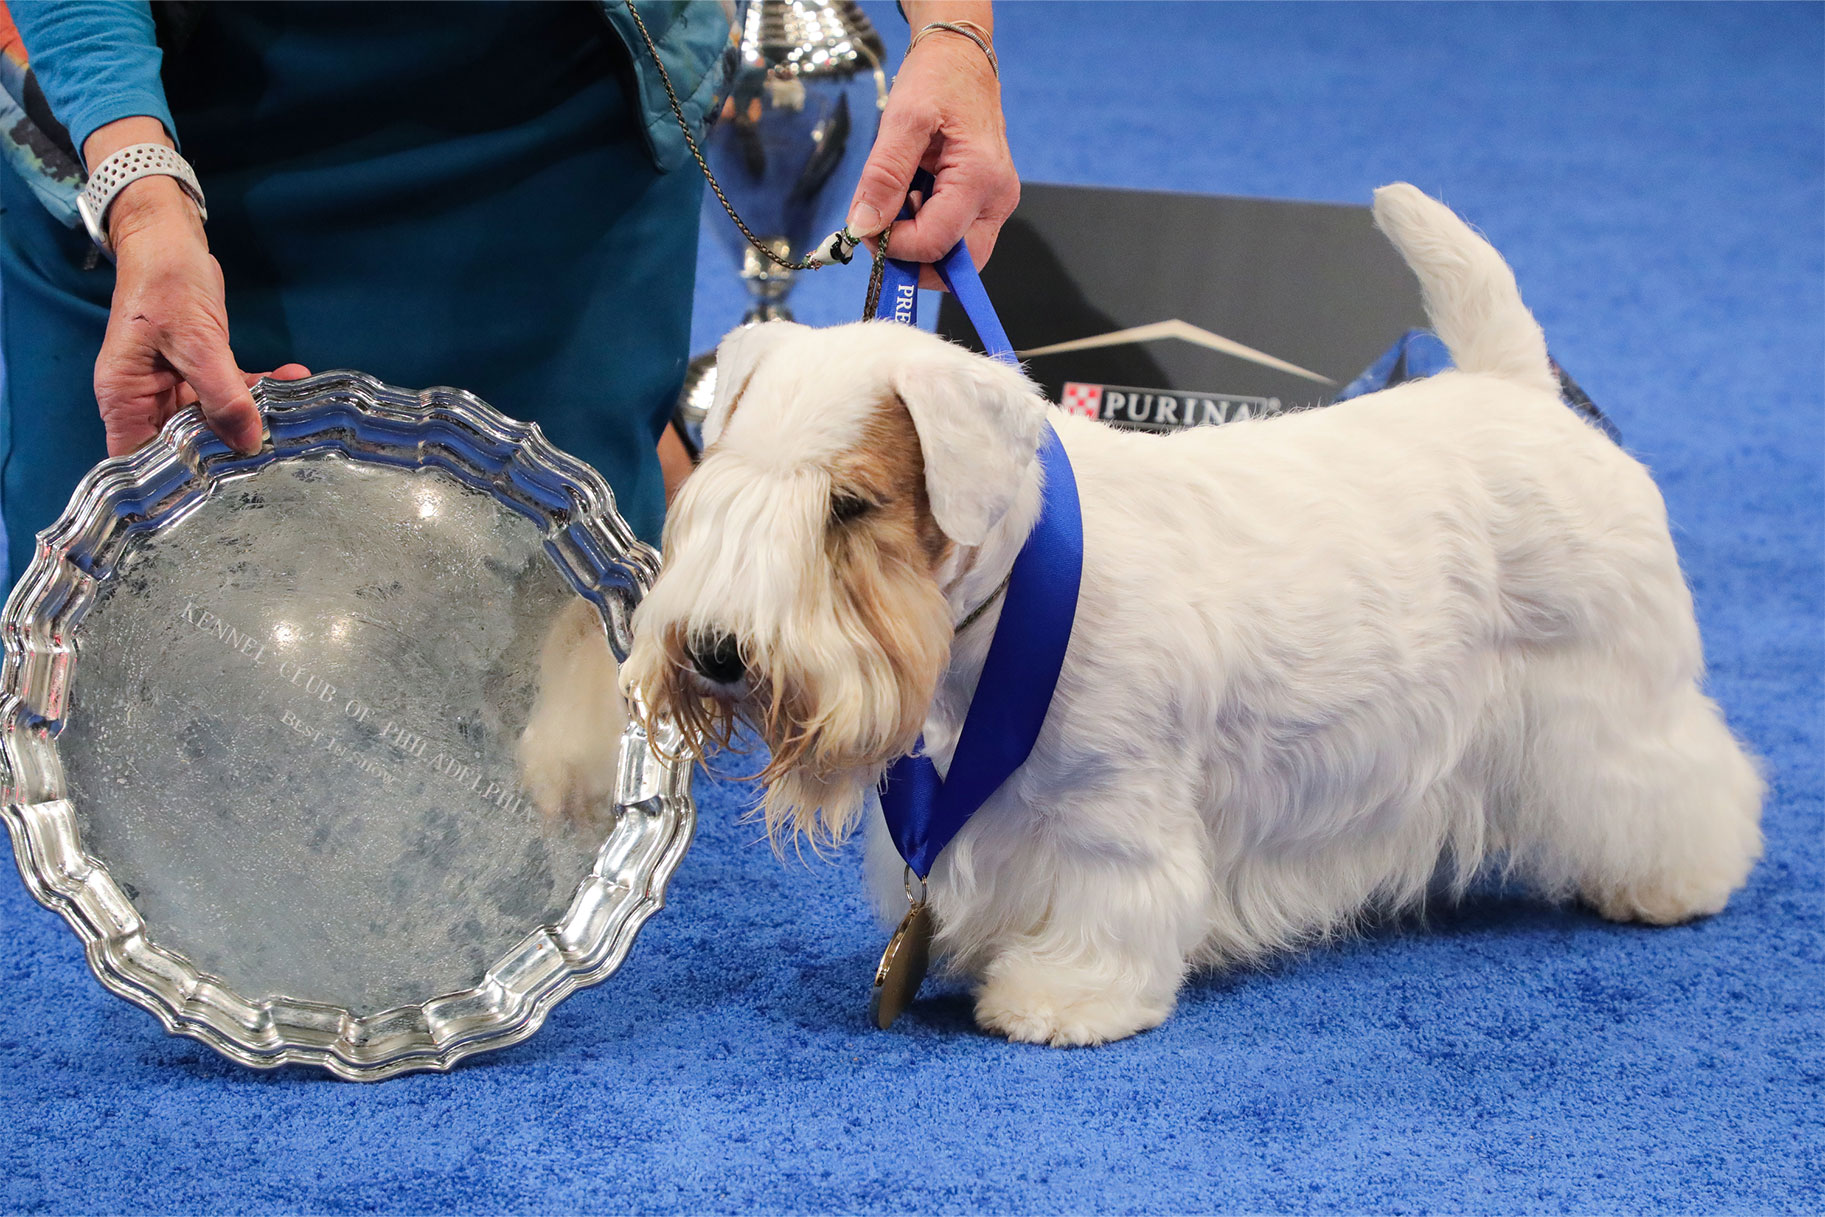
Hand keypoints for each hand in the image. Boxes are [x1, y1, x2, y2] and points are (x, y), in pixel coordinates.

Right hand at [85, 118, 308, 456]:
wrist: (169, 239)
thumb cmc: (165, 284)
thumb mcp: (194, 340)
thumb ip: (221, 393)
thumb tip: (247, 442)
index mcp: (126, 398)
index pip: (141, 460)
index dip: (174, 484)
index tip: (220, 497)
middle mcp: (145, 399)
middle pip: (183, 446)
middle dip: (227, 455)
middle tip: (275, 463)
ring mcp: (173, 387)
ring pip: (215, 421)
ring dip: (254, 419)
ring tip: (295, 421)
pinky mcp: (200, 371)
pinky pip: (231, 393)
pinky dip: (260, 390)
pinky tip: (295, 380)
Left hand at [846, 6, 1017, 288]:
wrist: (961, 59)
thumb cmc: (936, 80)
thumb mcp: (902, 119)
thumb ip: (883, 176)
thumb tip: (864, 227)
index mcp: (980, 178)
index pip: (934, 243)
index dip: (894, 246)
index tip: (865, 226)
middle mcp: (997, 200)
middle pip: (955, 266)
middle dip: (911, 260)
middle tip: (880, 230)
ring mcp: (996, 204)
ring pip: (956, 257)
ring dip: (918, 245)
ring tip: (898, 202)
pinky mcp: (987, 204)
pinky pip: (957, 237)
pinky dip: (927, 231)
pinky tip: (912, 199)